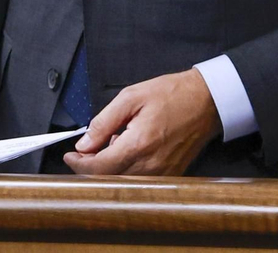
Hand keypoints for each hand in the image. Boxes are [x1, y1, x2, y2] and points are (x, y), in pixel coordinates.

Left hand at [61, 69, 220, 174]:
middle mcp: (150, 166)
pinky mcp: (170, 176)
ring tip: (110, 146)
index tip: (70, 155)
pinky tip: (127, 152)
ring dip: (108, 170)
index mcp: (138, 145)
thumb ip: (103, 122)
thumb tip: (84, 143)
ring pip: (122, 183)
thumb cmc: (172, 95)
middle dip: (90, 167)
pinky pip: (139, 182)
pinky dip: (126, 171)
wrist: (207, 101)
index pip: (98, 167)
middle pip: (108, 179)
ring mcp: (162, 174)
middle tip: (84, 151)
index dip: (78, 163)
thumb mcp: (131, 97)